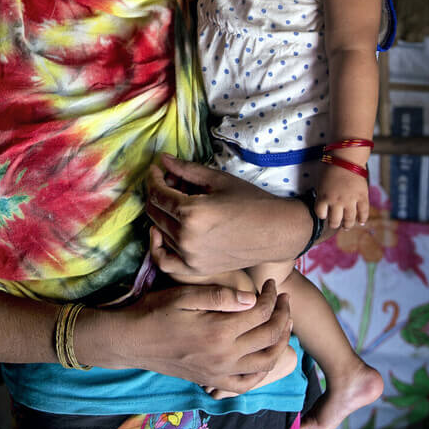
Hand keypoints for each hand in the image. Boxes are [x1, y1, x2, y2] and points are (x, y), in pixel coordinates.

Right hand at [103, 279, 292, 393]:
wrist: (131, 341)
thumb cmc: (155, 311)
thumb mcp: (184, 295)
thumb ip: (219, 296)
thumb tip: (252, 297)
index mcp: (219, 330)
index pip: (261, 312)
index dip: (272, 296)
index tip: (271, 284)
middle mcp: (224, 355)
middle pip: (270, 336)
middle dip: (283, 314)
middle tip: (283, 299)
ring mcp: (219, 371)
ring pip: (266, 361)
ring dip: (280, 341)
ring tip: (282, 323)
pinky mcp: (212, 380)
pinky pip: (246, 382)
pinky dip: (262, 371)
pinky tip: (264, 356)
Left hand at [146, 154, 311, 276]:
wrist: (276, 232)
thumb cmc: (251, 202)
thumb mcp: (218, 180)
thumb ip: (187, 170)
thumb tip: (162, 159)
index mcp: (191, 212)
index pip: (157, 193)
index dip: (153, 178)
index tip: (156, 170)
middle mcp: (186, 236)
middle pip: (154, 211)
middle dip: (156, 193)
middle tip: (169, 182)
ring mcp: (190, 256)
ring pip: (158, 231)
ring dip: (160, 214)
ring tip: (175, 202)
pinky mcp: (196, 269)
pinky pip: (164, 261)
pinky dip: (157, 247)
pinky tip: (161, 232)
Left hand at [316, 165, 369, 228]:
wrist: (347, 158)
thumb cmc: (331, 167)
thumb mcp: (320, 182)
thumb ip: (322, 194)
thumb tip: (323, 205)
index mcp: (324, 197)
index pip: (321, 214)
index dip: (322, 216)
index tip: (324, 216)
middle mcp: (336, 201)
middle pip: (334, 220)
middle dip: (334, 224)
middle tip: (335, 225)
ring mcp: (350, 200)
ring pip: (349, 219)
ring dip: (347, 225)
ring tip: (346, 227)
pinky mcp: (362, 196)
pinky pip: (363, 211)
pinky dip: (362, 218)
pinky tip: (361, 222)